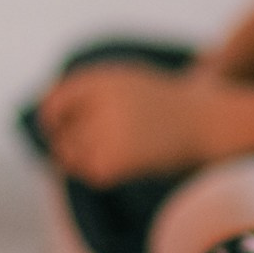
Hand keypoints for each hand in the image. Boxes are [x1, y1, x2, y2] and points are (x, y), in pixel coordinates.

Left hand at [36, 61, 213, 183]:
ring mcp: (111, 130)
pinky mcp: (118, 159)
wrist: (209, 122)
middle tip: (81, 149)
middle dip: (66, 142)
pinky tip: (122, 168)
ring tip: (104, 157)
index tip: (55, 129)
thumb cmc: (166, 104)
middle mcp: (103, 101)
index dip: (51, 118)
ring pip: (72, 154)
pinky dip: (101, 173)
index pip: (56, 101)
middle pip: (62, 131)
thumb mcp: (126, 84)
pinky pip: (92, 172)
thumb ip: (87, 93)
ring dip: (81, 160)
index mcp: (103, 78)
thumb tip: (44, 116)